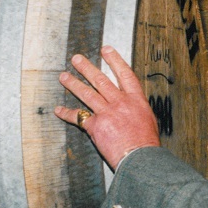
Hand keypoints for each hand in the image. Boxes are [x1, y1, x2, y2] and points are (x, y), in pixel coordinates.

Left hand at [54, 46, 160, 168]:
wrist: (141, 157)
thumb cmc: (147, 143)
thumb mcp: (148, 120)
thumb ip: (136, 110)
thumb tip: (131, 107)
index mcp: (136, 100)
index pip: (125, 74)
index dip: (115, 60)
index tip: (106, 50)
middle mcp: (121, 103)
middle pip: (101, 80)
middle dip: (87, 68)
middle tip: (77, 59)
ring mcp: (107, 113)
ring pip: (87, 94)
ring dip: (73, 83)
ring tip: (63, 76)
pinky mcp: (96, 126)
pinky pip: (78, 117)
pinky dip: (66, 113)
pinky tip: (58, 110)